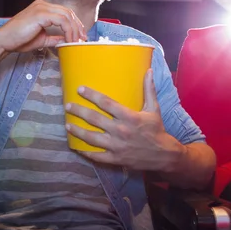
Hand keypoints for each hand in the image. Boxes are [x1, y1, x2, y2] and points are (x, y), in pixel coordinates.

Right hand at [0, 0, 86, 53]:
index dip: (75, 24)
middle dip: (78, 27)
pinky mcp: (41, 14)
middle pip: (68, 12)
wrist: (4, 41)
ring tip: (76, 42)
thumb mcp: (42, 39)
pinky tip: (68, 40)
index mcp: (42, 8)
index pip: (64, 12)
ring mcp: (41, 7)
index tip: (80, 36)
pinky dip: (68, 31)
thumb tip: (66, 40)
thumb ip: (54, 38)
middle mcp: (42, 4)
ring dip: (74, 30)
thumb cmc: (19, 40)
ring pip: (67, 16)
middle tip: (82, 39)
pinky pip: (62, 21)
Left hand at [65, 69, 185, 172]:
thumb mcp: (154, 108)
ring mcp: (117, 146)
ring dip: (77, 131)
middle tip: (68, 105)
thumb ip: (149, 89)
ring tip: (67, 125)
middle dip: (79, 111)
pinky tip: (76, 147)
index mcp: (129, 116)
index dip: (92, 95)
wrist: (163, 155)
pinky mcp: (115, 159)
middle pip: (94, 119)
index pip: (106, 103)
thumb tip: (148, 70)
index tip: (80, 89)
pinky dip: (85, 152)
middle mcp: (121, 131)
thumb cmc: (157, 129)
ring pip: (92, 138)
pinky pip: (97, 156)